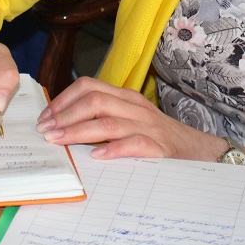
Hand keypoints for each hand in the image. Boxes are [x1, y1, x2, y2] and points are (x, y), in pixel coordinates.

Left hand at [36, 77, 223, 160]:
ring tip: (59, 141)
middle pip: (94, 101)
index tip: (45, 118)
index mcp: (125, 97)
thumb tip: (60, 126)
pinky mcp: (159, 148)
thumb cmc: (157, 138)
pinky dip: (113, 150)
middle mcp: (135, 107)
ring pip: (108, 122)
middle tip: (45, 131)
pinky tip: (97, 157)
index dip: (62, 100)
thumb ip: (101, 119)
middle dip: (65, 115)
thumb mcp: (129, 120)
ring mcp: (147, 126)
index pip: (89, 86)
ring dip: (78, 131)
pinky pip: (133, 145)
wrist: (198, 151)